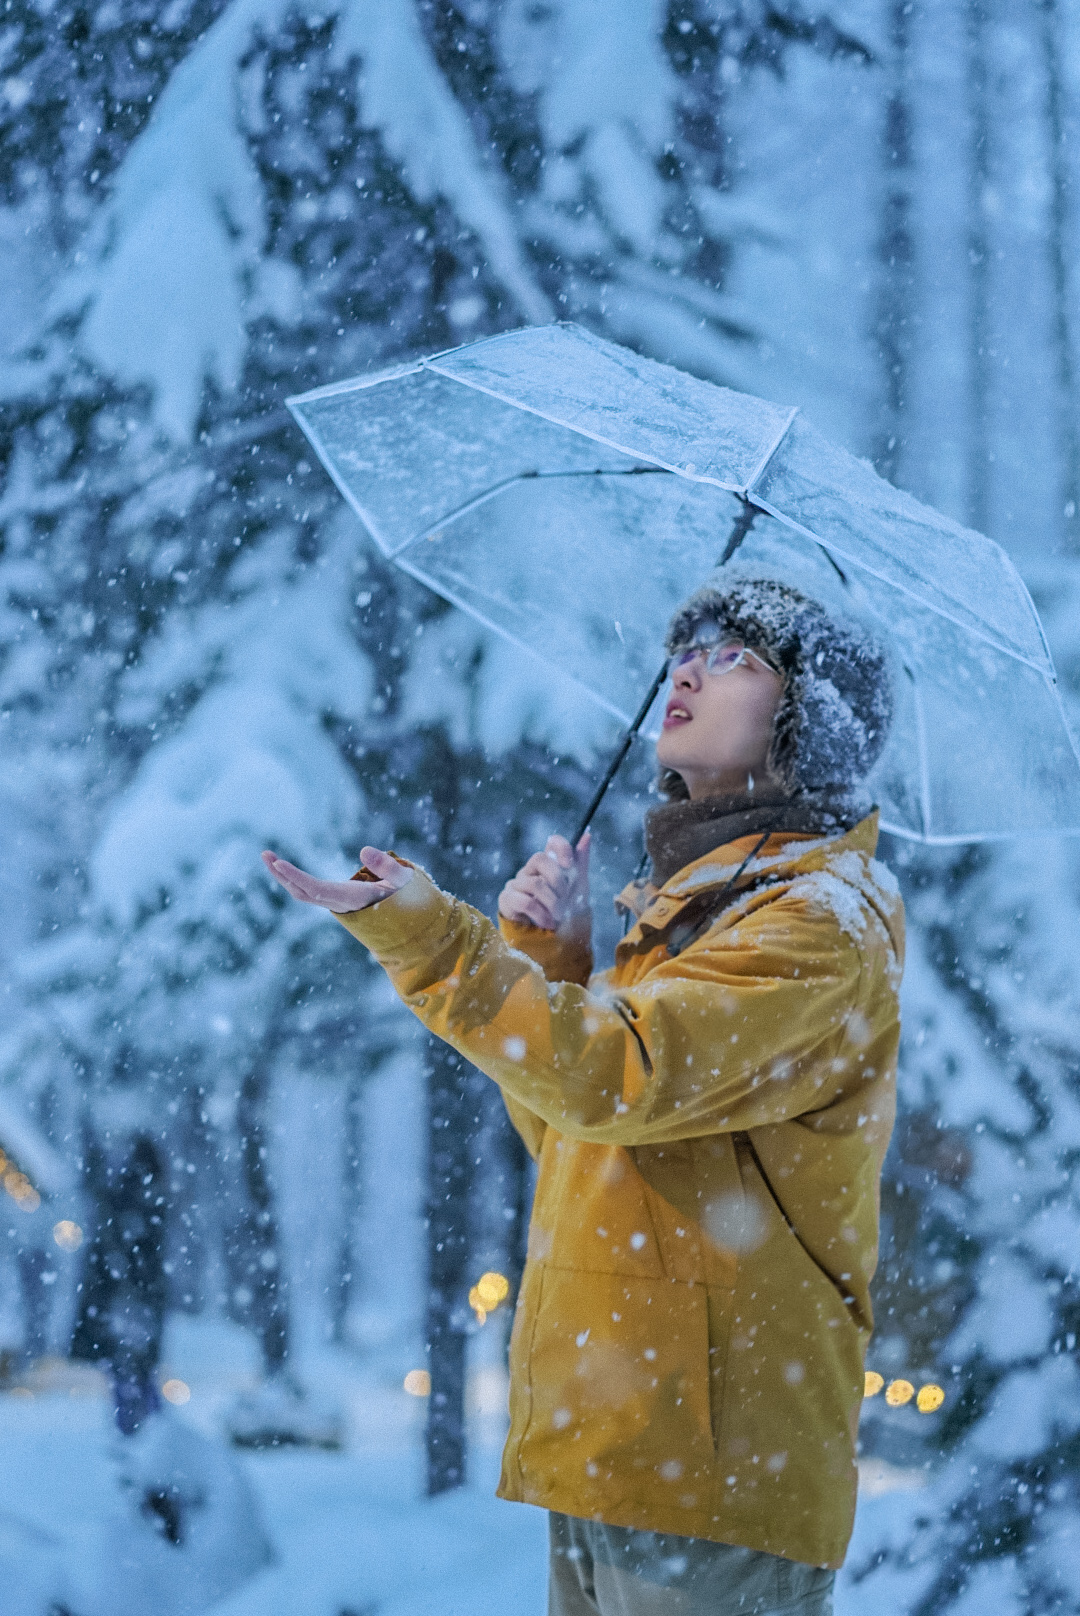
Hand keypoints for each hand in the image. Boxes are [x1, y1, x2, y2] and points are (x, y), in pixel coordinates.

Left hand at [261, 846, 413, 911]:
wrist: (407, 921)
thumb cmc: (407, 898)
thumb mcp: (404, 881)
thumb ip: (388, 866)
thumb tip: (364, 850)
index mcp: (351, 899)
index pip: (317, 889)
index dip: (296, 877)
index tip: (278, 863)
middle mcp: (339, 903)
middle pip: (302, 893)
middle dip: (282, 875)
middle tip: (265, 854)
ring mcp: (335, 903)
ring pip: (302, 893)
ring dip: (283, 877)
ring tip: (268, 857)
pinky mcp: (335, 899)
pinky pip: (308, 892)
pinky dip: (293, 880)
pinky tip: (283, 868)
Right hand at [498, 833, 589, 931]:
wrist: (556, 942)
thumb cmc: (566, 913)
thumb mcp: (578, 889)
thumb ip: (580, 864)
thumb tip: (586, 836)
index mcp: (549, 865)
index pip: (552, 843)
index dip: (561, 848)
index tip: (569, 865)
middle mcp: (530, 871)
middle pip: (539, 858)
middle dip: (557, 881)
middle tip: (565, 899)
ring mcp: (516, 884)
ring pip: (534, 883)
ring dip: (552, 903)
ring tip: (558, 917)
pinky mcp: (507, 900)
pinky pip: (524, 901)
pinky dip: (541, 914)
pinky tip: (547, 923)